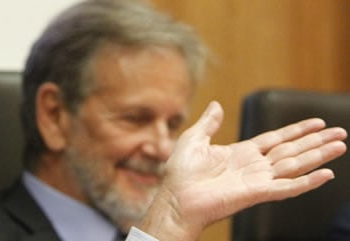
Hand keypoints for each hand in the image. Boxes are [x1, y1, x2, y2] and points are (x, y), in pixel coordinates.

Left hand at [139, 101, 346, 240]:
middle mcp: (254, 166)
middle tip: (341, 132)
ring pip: (295, 165)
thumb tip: (217, 105)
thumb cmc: (180, 174)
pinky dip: (307, 182)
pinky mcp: (257, 193)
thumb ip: (208, 123)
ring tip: (341, 146)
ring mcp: (257, 180)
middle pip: (292, 150)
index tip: (317, 123)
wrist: (175, 198)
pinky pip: (287, 187)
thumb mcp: (194, 140)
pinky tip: (326, 174)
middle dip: (316, 141)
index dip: (297, 130)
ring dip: (319, 155)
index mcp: (241, 153)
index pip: (276, 139)